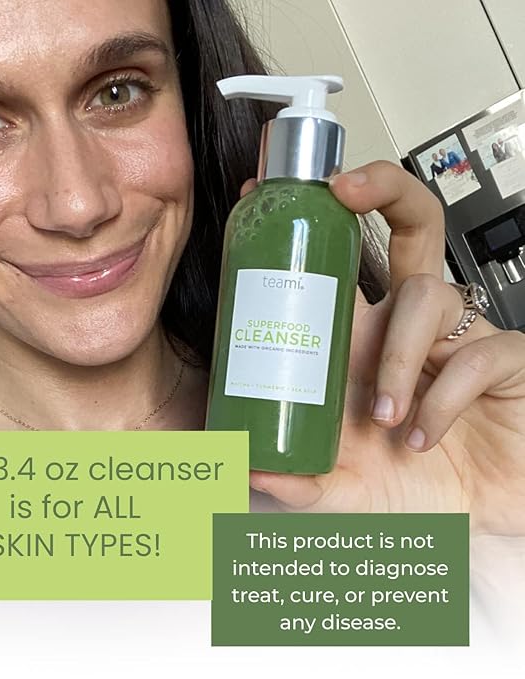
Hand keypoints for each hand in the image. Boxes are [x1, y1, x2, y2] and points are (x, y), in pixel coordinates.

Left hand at [244, 162, 524, 534]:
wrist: (485, 516)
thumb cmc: (416, 486)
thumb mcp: (345, 488)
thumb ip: (300, 483)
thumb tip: (247, 472)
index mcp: (364, 342)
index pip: (340, 264)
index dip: (311, 224)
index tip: (265, 195)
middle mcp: (409, 326)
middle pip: (409, 226)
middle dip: (383, 190)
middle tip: (344, 191)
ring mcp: (458, 336)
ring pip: (429, 295)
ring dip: (399, 356)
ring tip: (385, 417)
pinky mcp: (505, 360)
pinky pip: (478, 355)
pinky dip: (444, 401)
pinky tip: (424, 436)